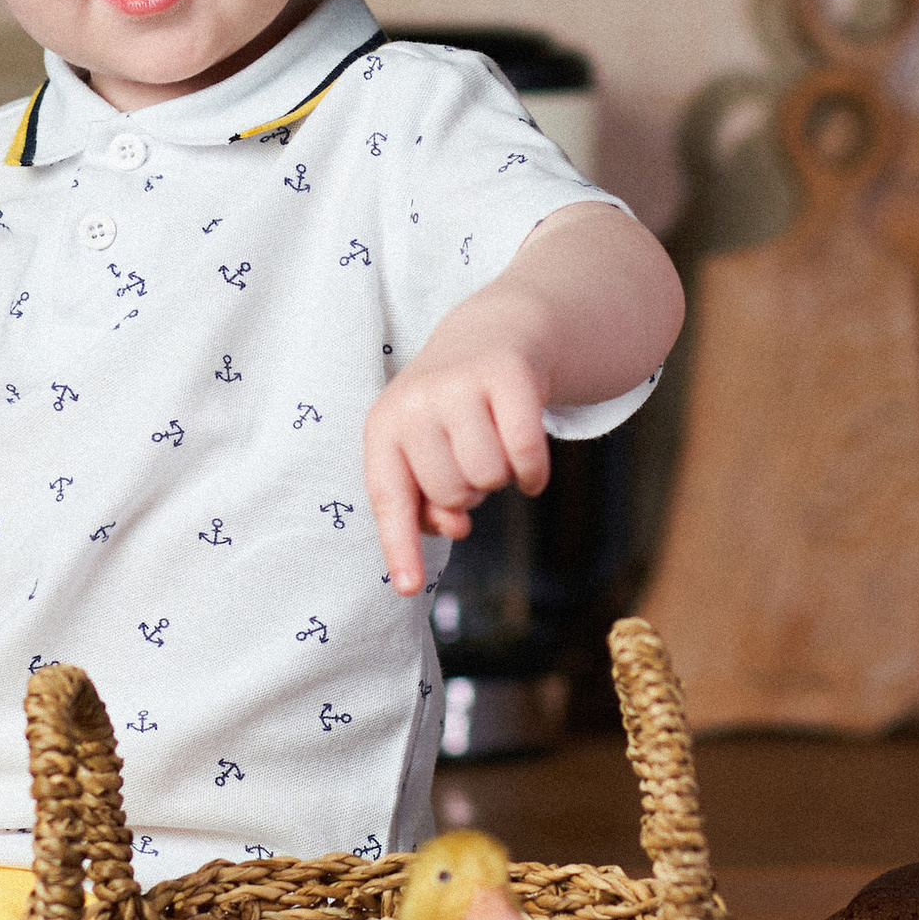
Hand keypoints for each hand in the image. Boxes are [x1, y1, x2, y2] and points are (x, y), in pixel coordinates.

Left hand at [363, 337, 550, 599]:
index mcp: (384, 425)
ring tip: (493, 445)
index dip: (399, 546)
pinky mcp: (509, 375)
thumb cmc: (452, 409)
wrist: (494, 331)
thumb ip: (426, 498)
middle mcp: (416, 402)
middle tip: (470, 459)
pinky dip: (534, 472)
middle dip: (469, 492)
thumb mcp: (424, 448)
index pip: (389, 497)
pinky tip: (528, 461)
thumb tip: (454, 526)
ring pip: (490, 477)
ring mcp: (461, 384)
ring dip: (502, 476)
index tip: (407, 588)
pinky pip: (525, 455)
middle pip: (451, 495)